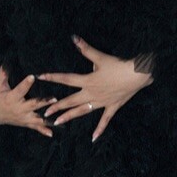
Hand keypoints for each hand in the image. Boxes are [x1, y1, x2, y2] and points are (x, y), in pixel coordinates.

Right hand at [0, 65, 57, 137]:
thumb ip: (3, 73)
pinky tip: (51, 133)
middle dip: (43, 102)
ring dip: (47, 117)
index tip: (33, 76)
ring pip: (36, 118)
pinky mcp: (24, 123)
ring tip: (57, 117)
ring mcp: (22, 117)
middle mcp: (18, 109)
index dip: (26, 83)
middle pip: (32, 105)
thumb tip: (6, 61)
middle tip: (54, 98)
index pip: (20, 89)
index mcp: (11, 98)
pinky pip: (34, 127)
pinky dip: (43, 130)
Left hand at [38, 36, 153, 141]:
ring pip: (82, 111)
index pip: (66, 79)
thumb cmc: (118, 65)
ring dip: (70, 116)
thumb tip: (74, 38)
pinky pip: (104, 120)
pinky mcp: (112, 107)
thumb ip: (86, 49)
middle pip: (71, 100)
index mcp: (88, 81)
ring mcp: (101, 102)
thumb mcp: (100, 57)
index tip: (40, 77)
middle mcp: (92, 93)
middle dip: (57, 106)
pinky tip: (93, 138)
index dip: (53, 77)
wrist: (136, 75)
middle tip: (44, 113)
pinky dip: (99, 129)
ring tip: (58, 123)